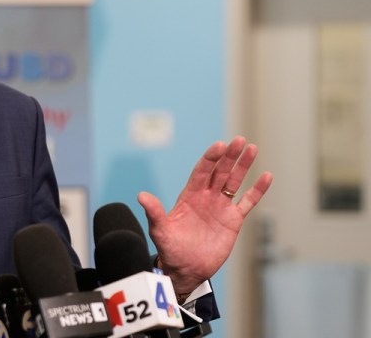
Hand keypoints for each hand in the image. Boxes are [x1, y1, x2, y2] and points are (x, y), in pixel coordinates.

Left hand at [137, 136, 272, 293]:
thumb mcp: (160, 230)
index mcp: (189, 195)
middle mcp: (206, 196)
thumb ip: (154, 213)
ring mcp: (220, 206)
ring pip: (234, 181)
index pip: (201, 171)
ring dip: (243, 165)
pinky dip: (258, 189)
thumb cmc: (170, 249)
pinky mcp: (233, 220)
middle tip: (239, 140)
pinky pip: (248, 202)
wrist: (186, 269)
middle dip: (229, 156)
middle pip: (220, 171)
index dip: (210, 158)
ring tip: (252, 148)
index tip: (219, 145)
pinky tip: (267, 175)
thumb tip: (141, 196)